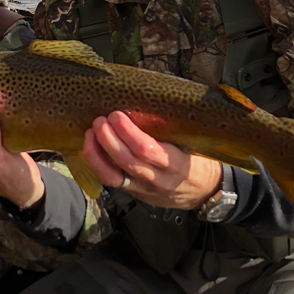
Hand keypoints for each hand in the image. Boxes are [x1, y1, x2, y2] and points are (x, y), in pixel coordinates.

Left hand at [84, 111, 221, 209]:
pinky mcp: (133, 193)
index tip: (117, 115)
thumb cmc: (197, 161)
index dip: (128, 133)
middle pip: (127, 161)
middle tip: (99, 120)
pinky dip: (97, 164)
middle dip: (108, 139)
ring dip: (96, 153)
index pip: (147, 150)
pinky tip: (92, 147)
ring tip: (90, 133)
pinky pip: (111, 181)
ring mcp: (143, 189)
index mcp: (175, 164)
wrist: (203, 193)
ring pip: (113, 176)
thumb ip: (170, 130)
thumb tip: (146, 100)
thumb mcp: (190, 145)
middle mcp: (157, 179)